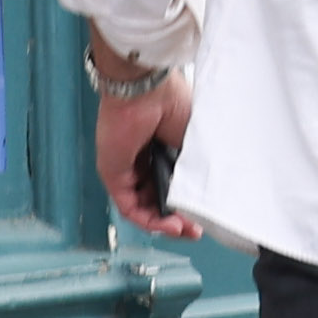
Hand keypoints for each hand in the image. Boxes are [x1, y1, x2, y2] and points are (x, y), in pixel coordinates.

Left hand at [90, 76, 194, 234]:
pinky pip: (130, 207)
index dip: (187, 204)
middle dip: (178, 219)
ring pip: (144, 208)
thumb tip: (205, 194)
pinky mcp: (112, 174)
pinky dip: (150, 221)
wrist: (147, 89)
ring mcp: (126, 169)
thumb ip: (194, 169)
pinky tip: (170, 225)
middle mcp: (143, 160)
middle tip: (196, 228)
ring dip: (165, 224)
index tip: (204, 216)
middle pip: (157, 201)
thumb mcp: (193, 142)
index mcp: (162, 148)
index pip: (171, 185)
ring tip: (186, 229)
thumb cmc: (171, 101)